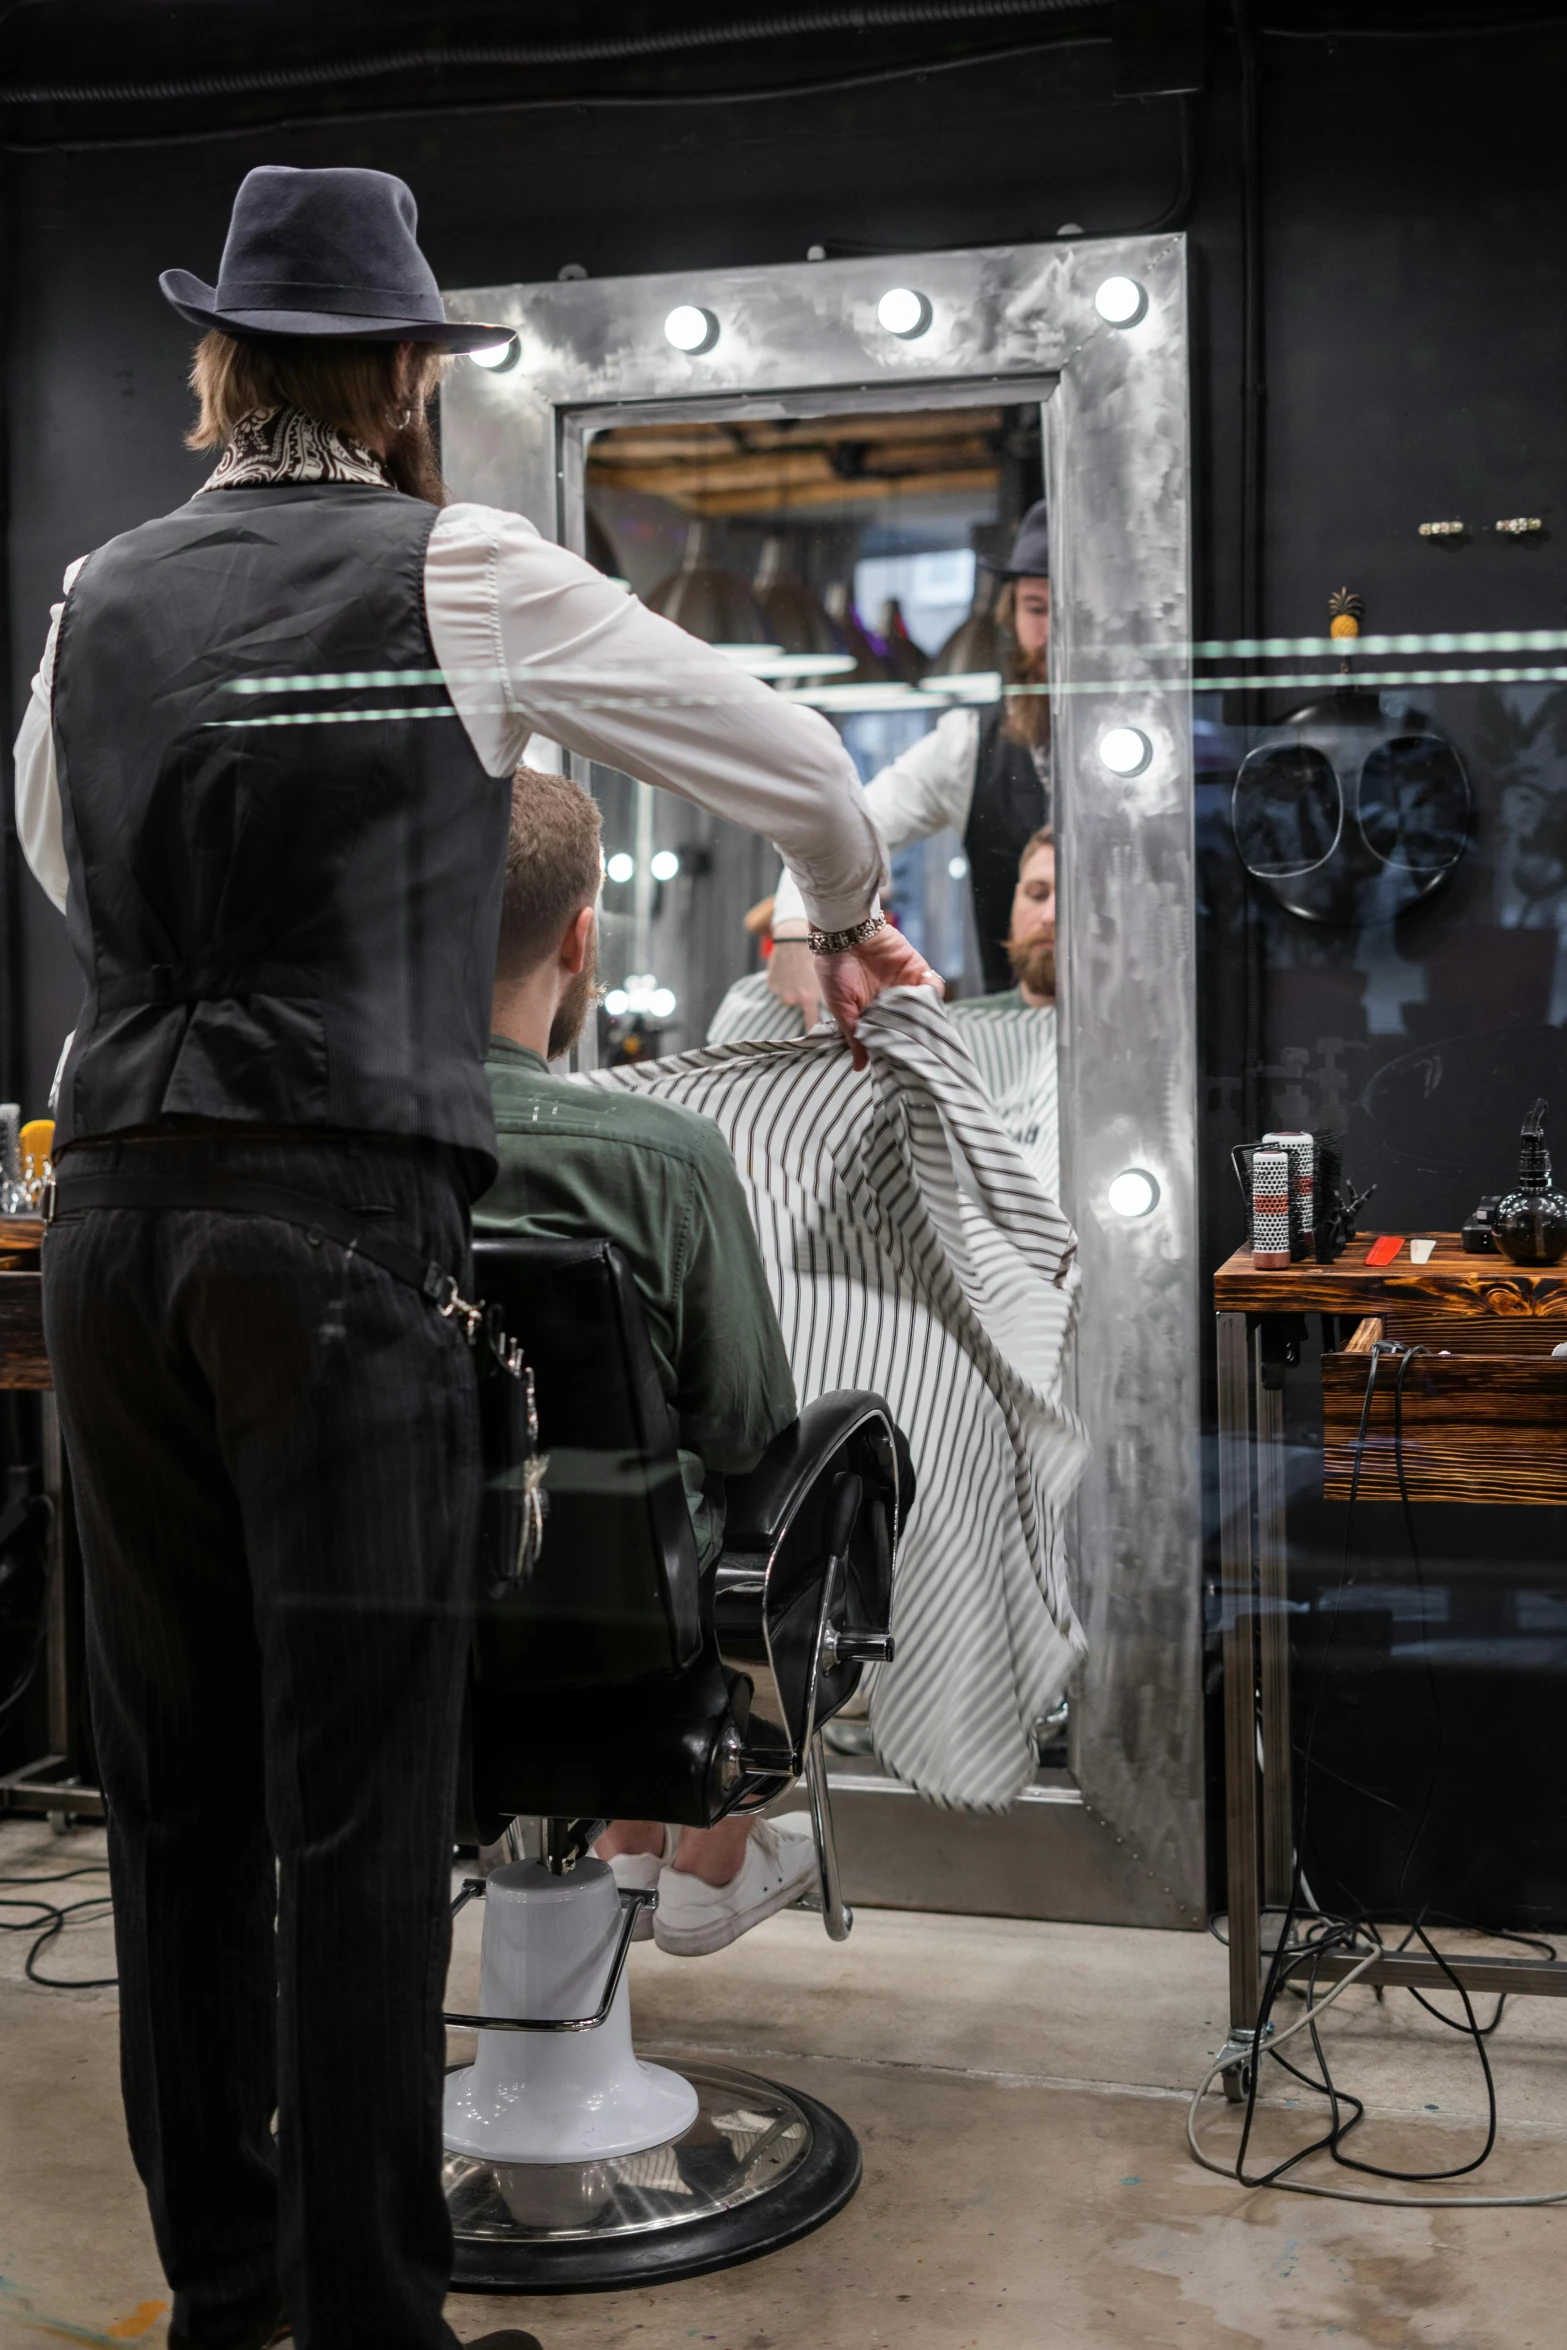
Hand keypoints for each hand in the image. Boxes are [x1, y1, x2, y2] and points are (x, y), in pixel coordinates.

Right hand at [766, 937, 819, 1029]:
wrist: (793, 937)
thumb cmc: (810, 956)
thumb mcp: (819, 977)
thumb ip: (818, 994)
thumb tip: (821, 1010)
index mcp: (808, 997)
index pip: (811, 1022)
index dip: (813, 1032)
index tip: (815, 1041)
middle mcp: (792, 998)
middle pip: (797, 1008)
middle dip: (799, 1001)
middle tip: (802, 986)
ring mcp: (779, 991)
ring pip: (786, 997)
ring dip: (790, 989)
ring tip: (795, 974)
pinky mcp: (770, 983)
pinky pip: (777, 987)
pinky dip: (781, 982)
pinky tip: (787, 969)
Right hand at [815, 923, 942, 1070]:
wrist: (843, 931)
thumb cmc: (834, 970)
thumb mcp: (840, 1008)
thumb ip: (854, 1035)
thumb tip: (860, 1068)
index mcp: (871, 1014)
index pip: (890, 1036)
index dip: (897, 1047)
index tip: (904, 1061)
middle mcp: (890, 1002)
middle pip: (912, 1025)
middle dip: (917, 1035)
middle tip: (921, 1047)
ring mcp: (905, 985)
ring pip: (925, 1008)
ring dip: (928, 1016)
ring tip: (925, 1024)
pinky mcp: (916, 968)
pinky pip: (932, 984)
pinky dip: (933, 992)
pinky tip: (926, 997)